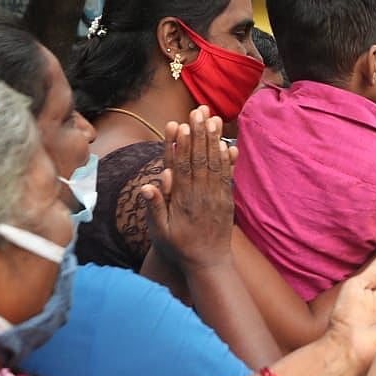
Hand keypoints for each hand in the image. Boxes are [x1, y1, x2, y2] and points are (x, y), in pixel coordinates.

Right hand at [142, 106, 235, 272]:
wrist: (208, 264)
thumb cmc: (178, 248)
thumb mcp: (159, 233)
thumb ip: (155, 208)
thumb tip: (147, 186)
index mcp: (181, 200)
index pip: (180, 167)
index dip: (179, 145)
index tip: (179, 124)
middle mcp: (200, 195)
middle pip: (199, 159)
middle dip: (199, 134)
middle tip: (199, 111)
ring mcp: (215, 197)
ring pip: (214, 164)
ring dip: (214, 140)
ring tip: (213, 119)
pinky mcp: (226, 200)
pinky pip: (227, 176)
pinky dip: (227, 160)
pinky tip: (226, 144)